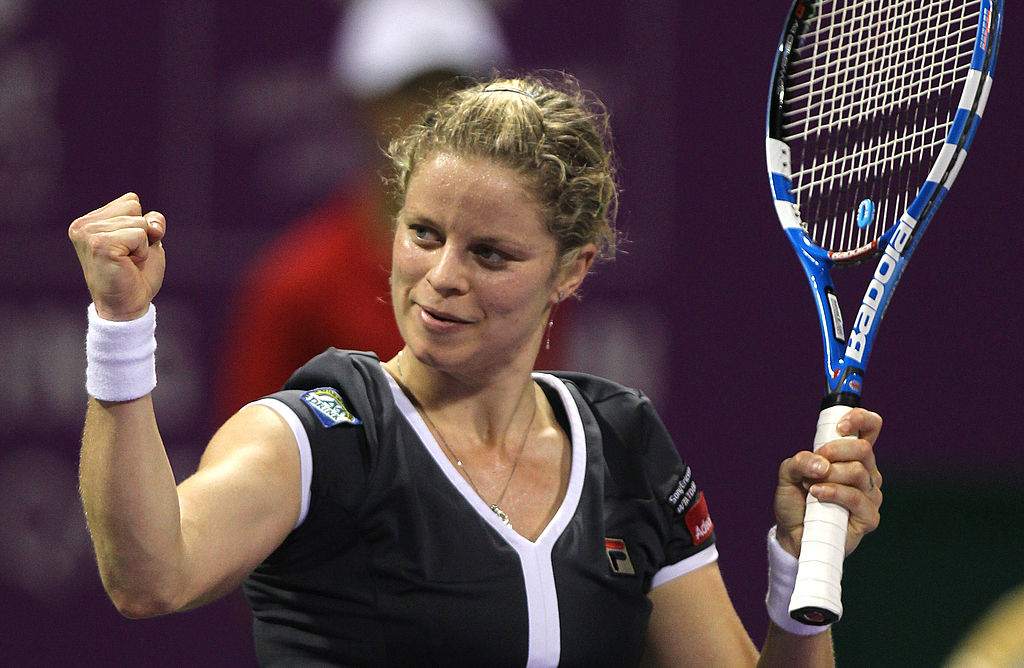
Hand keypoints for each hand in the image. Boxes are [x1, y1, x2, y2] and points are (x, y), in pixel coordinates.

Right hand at [68, 193, 166, 320]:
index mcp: (89, 221)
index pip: (130, 201)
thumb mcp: (149, 241)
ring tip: (127, 262)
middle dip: (142, 234)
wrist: (128, 307)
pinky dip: (142, 251)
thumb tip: (151, 223)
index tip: (129, 247)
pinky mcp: (100, 244)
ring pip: (138, 221)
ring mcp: (89, 233)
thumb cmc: (136, 275)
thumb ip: (151, 222)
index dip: (141, 225)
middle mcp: (83, 225)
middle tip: (129, 257)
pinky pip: (139, 235)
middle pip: (134, 208)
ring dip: (142, 245)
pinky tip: (128, 264)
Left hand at [774, 407, 882, 557]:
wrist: (792, 534)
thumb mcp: (788, 474)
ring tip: (810, 486)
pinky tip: (817, 495)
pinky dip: (832, 493)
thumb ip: (799, 461)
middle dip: (834, 451)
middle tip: (815, 464)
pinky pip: (855, 497)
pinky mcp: (869, 517)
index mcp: (852, 456)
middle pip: (863, 449)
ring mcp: (871, 495)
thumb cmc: (796, 501)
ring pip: (858, 472)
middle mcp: (867, 473)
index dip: (860, 419)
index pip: (871, 427)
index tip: (840, 426)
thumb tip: (821, 463)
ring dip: (828, 476)